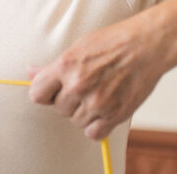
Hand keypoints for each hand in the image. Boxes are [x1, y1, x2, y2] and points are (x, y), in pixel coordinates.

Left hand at [27, 14, 176, 139]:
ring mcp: (96, 101)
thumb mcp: (78, 47)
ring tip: (100, 94)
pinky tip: (105, 110)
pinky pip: (93, 133)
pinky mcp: (114, 114)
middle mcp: (78, 85)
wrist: (146, 45)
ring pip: (75, 121)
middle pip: (58, 109)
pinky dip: (98, 125)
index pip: (37, 94)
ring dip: (85, 112)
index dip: (45, 93)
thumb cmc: (113, 42)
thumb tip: (29, 72)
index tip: (54, 90)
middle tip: (87, 86)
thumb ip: (53, 66)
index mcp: (66, 66)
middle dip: (69, 100)